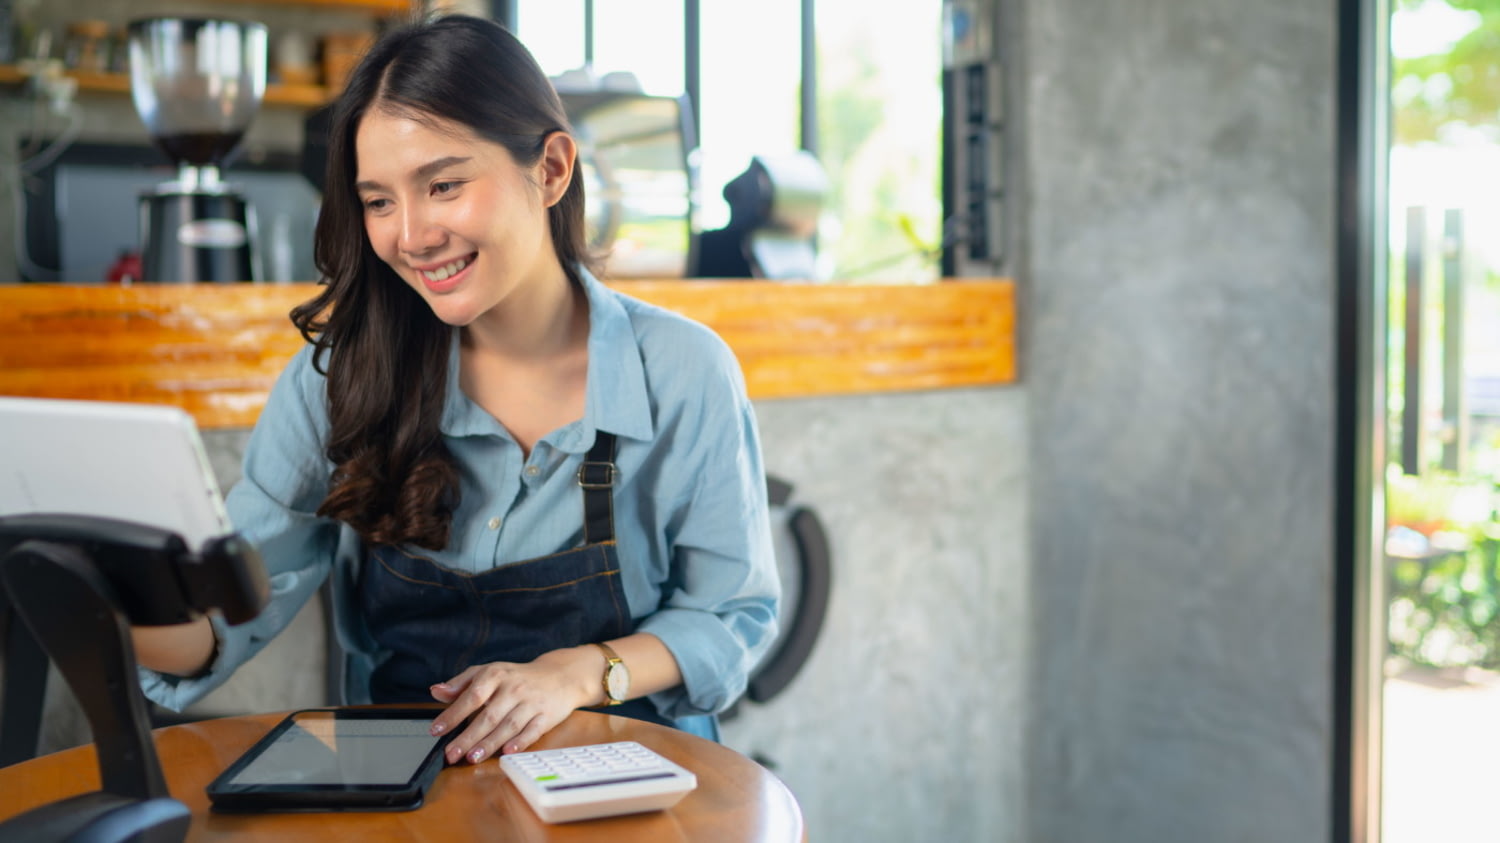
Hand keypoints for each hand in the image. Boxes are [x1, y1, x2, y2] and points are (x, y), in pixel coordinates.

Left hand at [427, 646, 595, 763]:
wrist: (560, 675)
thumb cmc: (518, 677)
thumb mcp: (490, 672)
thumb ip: (462, 683)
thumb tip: (436, 691)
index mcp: (496, 675)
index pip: (472, 695)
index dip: (454, 713)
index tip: (436, 729)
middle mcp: (514, 688)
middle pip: (489, 716)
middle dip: (468, 737)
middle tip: (451, 753)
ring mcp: (531, 702)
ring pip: (508, 726)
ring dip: (489, 743)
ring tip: (472, 758)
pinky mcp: (546, 716)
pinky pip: (532, 731)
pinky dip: (520, 742)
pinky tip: (507, 752)